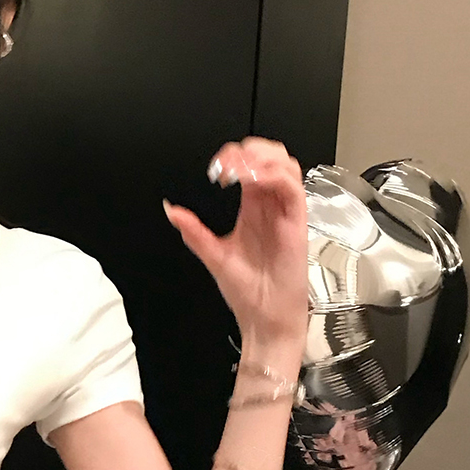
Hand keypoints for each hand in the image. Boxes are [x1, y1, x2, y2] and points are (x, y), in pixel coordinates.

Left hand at [163, 136, 307, 352]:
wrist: (264, 319)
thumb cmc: (247, 292)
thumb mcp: (214, 255)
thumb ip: (194, 232)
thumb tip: (172, 210)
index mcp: (253, 208)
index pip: (250, 165)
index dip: (234, 156)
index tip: (215, 166)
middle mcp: (271, 206)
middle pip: (272, 157)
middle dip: (249, 150)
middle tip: (226, 163)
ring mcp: (285, 213)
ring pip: (286, 165)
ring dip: (261, 159)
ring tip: (237, 170)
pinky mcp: (297, 223)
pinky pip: (292, 188)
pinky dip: (273, 177)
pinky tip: (252, 181)